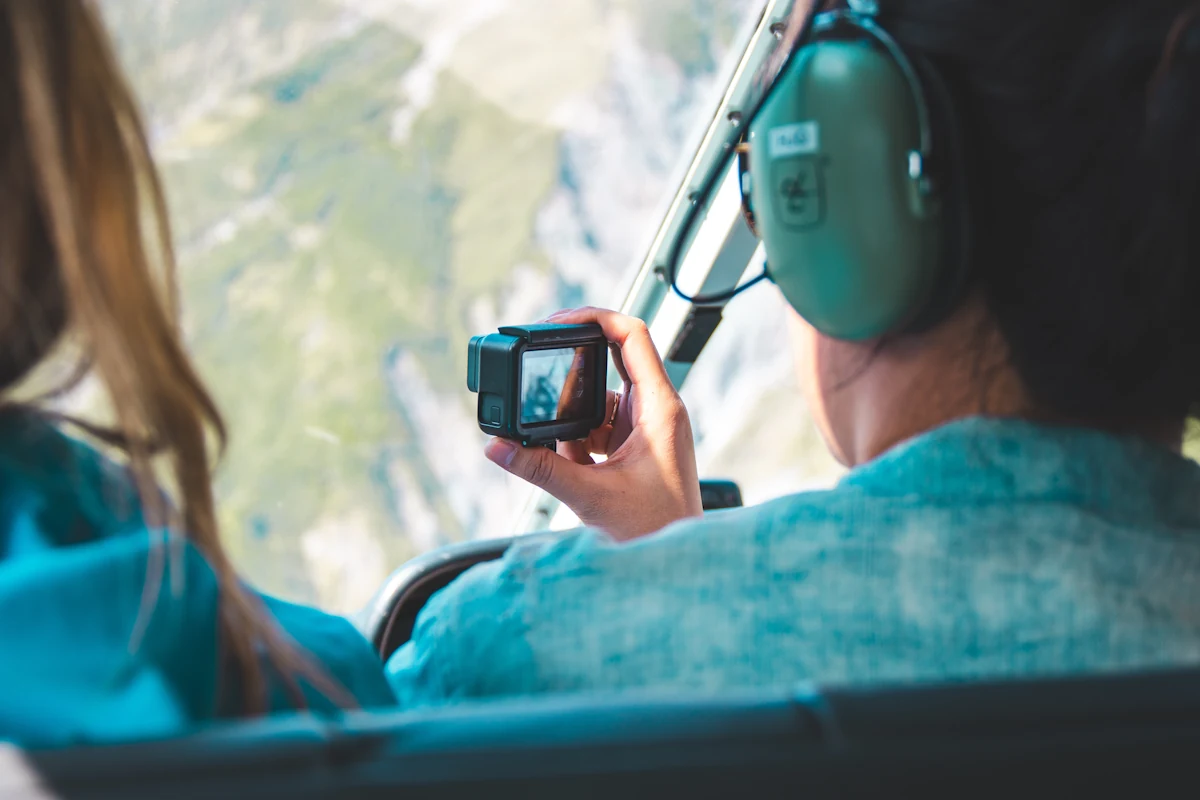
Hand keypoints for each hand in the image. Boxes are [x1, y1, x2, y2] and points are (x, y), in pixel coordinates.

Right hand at [484, 307, 702, 540]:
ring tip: (565, 453)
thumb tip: (498, 446)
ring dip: (570, 420)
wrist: (672, 564)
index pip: (632, 335)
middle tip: (539, 374)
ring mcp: (644, 429)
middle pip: (609, 363)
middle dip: (571, 372)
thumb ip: (540, 469)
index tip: (559, 319)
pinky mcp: (631, 449)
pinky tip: (570, 466)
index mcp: (660, 407)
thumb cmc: (655, 530)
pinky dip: (574, 442)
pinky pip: (595, 429)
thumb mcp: (589, 495)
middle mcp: (655, 411)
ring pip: (597, 402)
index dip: (595, 317)